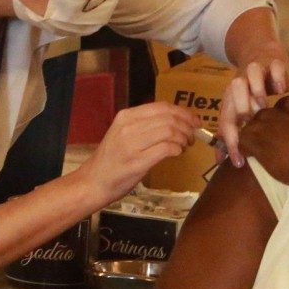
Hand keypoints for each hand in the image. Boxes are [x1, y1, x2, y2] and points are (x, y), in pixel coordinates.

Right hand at [78, 103, 199, 203]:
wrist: (93, 181)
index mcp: (126, 116)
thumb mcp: (123, 132)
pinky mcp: (138, 162)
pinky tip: (177, 153)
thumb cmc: (111, 158)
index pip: (162, 107)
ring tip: (185, 145)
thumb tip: (176, 121)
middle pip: (169, 118)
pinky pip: (166, 148)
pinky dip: (177, 149)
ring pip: (170, 131)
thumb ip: (144, 124)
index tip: (194, 121)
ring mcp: (132, 144)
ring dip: (183, 138)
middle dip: (187, 126)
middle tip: (192, 136)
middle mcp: (128, 126)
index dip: (183, 112)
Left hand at [218, 52, 288, 167]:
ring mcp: (258, 69)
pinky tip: (283, 91)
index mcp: (231, 97)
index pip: (226, 119)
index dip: (231, 141)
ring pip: (252, 73)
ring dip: (257, 90)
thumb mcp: (240, 110)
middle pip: (234, 89)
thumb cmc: (250, 90)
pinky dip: (278, 78)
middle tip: (253, 124)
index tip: (239, 162)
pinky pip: (275, 66)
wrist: (261, 53)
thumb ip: (232, 133)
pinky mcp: (275, 62)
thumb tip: (220, 160)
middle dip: (242, 108)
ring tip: (266, 106)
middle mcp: (241, 82)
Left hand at [238, 95, 288, 187]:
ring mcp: (265, 127)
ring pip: (250, 125)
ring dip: (252, 135)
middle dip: (266, 124)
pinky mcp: (256, 144)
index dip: (285, 114)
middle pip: (265, 113)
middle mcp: (278, 112)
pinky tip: (247, 157)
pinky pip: (242, 142)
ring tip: (256, 148)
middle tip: (271, 139)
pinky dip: (242, 149)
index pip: (285, 102)